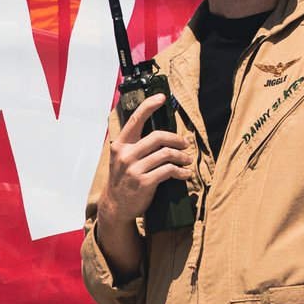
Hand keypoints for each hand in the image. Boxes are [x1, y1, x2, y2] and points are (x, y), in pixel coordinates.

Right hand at [99, 92, 195, 221]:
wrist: (116, 206)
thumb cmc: (123, 181)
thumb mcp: (122, 159)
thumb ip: (135, 146)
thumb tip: (160, 134)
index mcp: (120, 145)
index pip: (136, 120)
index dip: (149, 106)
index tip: (162, 98)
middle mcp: (126, 155)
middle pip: (158, 137)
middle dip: (176, 139)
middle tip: (185, 144)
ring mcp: (134, 169)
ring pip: (166, 154)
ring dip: (181, 156)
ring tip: (187, 160)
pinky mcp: (144, 183)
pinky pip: (168, 171)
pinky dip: (180, 171)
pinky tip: (184, 173)